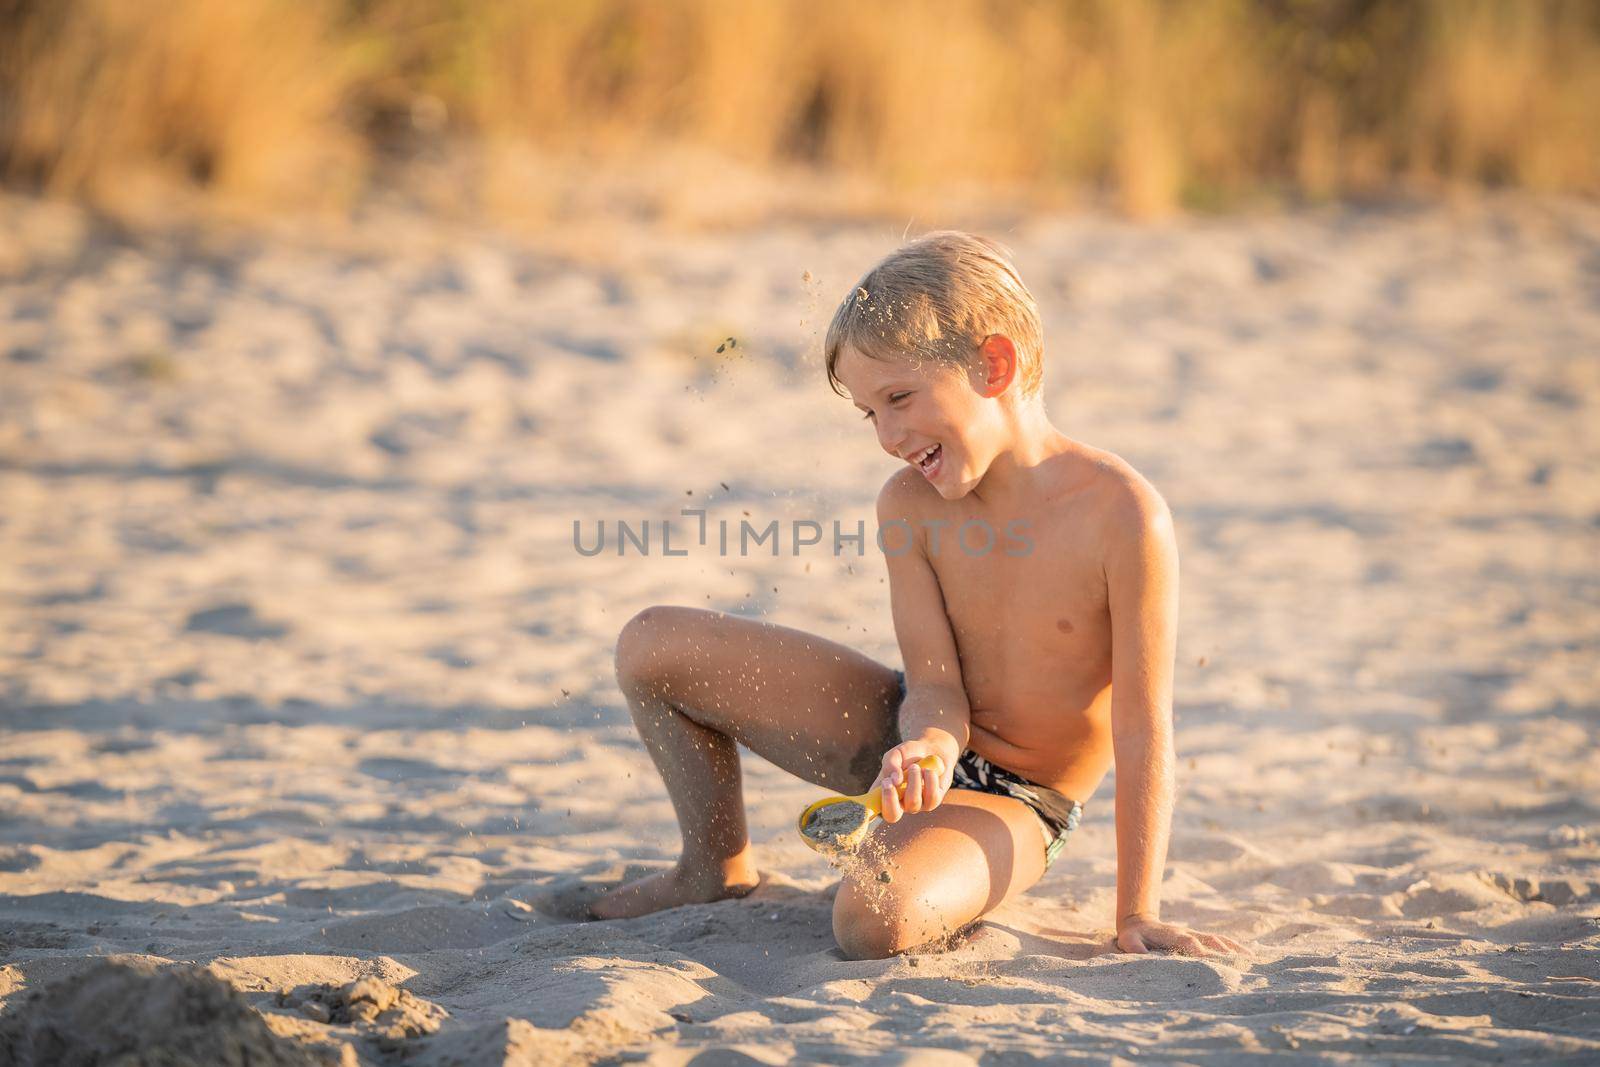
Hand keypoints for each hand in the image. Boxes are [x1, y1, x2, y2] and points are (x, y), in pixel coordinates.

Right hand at [874, 735, 957, 823]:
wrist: (932, 749)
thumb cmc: (909, 753)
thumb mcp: (896, 754)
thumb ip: (891, 765)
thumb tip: (895, 781)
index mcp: (883, 793)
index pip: (872, 810)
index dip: (871, 808)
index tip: (881, 785)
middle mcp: (899, 803)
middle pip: (892, 816)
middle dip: (890, 799)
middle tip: (890, 781)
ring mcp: (916, 805)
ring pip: (913, 802)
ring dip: (913, 780)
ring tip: (915, 767)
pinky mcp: (933, 802)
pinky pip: (931, 797)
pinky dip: (929, 780)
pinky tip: (928, 771)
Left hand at [1116, 916, 1244, 957]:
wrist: (1140, 922)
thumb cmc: (1133, 936)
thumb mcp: (1129, 941)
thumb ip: (1136, 948)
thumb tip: (1142, 956)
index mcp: (1171, 935)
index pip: (1187, 941)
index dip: (1197, 948)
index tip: (1208, 957)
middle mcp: (1186, 933)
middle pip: (1208, 939)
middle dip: (1222, 949)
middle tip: (1239, 961)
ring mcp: (1194, 934)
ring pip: (1217, 939)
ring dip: (1232, 948)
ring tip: (1250, 957)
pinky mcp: (1199, 938)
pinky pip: (1219, 941)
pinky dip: (1233, 946)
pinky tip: (1247, 953)